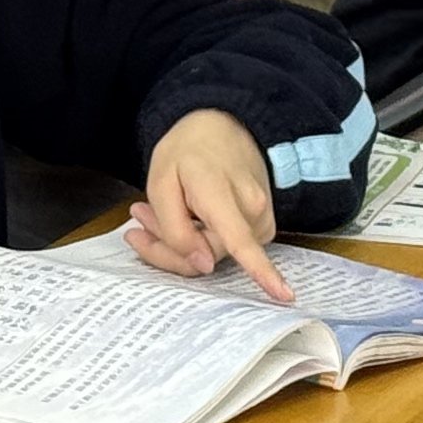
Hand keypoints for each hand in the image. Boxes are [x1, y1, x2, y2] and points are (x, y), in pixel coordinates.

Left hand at [127, 111, 291, 298]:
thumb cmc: (189, 150)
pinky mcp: (262, 227)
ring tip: (155, 211)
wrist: (222, 126)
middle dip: (166, 245)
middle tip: (138, 217)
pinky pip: (225, 247)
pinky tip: (184, 216)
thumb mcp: (161, 181)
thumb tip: (203, 266)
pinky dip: (200, 239)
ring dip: (181, 242)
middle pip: (207, 254)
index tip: (284, 296)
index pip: (240, 239)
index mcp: (222, 192)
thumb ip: (175, 228)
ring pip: (214, 253)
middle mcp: (251, 209)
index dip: (260, 271)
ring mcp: (261, 219)